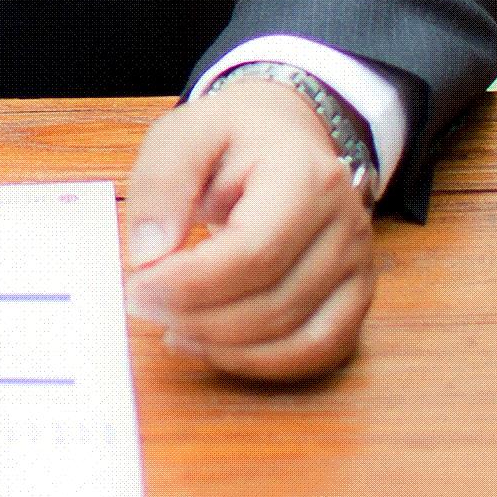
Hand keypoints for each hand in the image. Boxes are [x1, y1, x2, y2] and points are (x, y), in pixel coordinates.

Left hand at [120, 72, 377, 380]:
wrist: (288, 136)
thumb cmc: (236, 137)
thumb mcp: (186, 133)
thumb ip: (162, 185)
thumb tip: (148, 256)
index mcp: (306, 177)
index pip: (255, 252)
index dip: (193, 284)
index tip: (139, 286)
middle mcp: (345, 225)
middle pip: (275, 303)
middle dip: (198, 316)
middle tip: (144, 305)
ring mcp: (357, 266)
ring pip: (297, 338)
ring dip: (224, 347)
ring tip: (171, 326)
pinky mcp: (354, 298)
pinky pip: (318, 352)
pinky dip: (261, 363)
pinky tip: (212, 346)